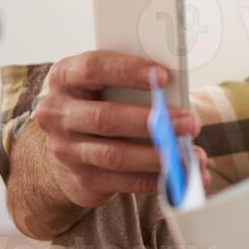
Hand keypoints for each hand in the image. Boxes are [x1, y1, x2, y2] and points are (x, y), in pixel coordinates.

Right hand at [31, 50, 208, 208]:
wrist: (69, 147)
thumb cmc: (102, 104)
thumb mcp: (108, 86)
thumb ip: (134, 85)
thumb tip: (177, 95)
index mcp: (65, 78)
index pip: (92, 68)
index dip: (128, 70)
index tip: (164, 75)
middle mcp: (58, 113)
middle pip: (105, 118)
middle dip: (152, 122)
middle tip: (190, 123)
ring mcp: (65, 149)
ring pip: (115, 155)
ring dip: (158, 156)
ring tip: (190, 155)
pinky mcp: (80, 178)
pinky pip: (121, 181)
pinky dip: (153, 181)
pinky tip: (178, 178)